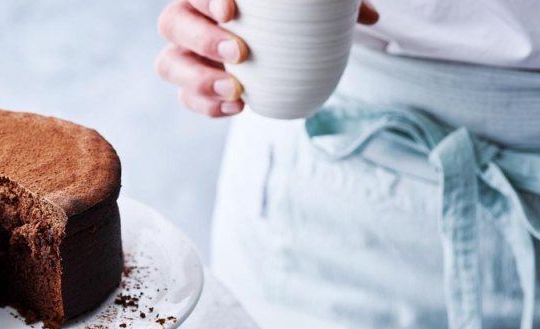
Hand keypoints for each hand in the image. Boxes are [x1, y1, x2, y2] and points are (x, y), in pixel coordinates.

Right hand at [156, 0, 378, 117]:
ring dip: (199, 80)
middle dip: (201, 39)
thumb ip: (339, 1)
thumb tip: (370, 17)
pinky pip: (187, 98)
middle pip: (172, 24)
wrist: (281, 42)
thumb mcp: (318, 2)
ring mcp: (186, 53)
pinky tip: (236, 107)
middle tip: (239, 52)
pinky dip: (207, 106)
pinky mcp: (193, 84)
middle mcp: (190, 18)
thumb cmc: (293, 11)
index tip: (230, 9)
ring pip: (169, 65)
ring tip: (236, 90)